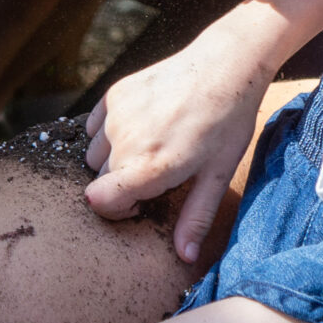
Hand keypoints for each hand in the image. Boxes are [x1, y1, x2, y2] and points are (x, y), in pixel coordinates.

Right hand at [84, 26, 274, 261]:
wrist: (225, 65)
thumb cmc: (227, 123)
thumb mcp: (218, 175)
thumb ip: (195, 218)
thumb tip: (185, 257)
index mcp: (150, 167)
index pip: (99, 203)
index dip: (117, 210)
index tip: (142, 201)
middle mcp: (125, 141)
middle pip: (100, 179)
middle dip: (122, 183)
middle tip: (159, 169)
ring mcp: (117, 115)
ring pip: (95, 153)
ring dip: (115, 157)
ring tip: (153, 145)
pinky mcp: (115, 93)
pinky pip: (95, 125)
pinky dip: (110, 131)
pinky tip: (142, 125)